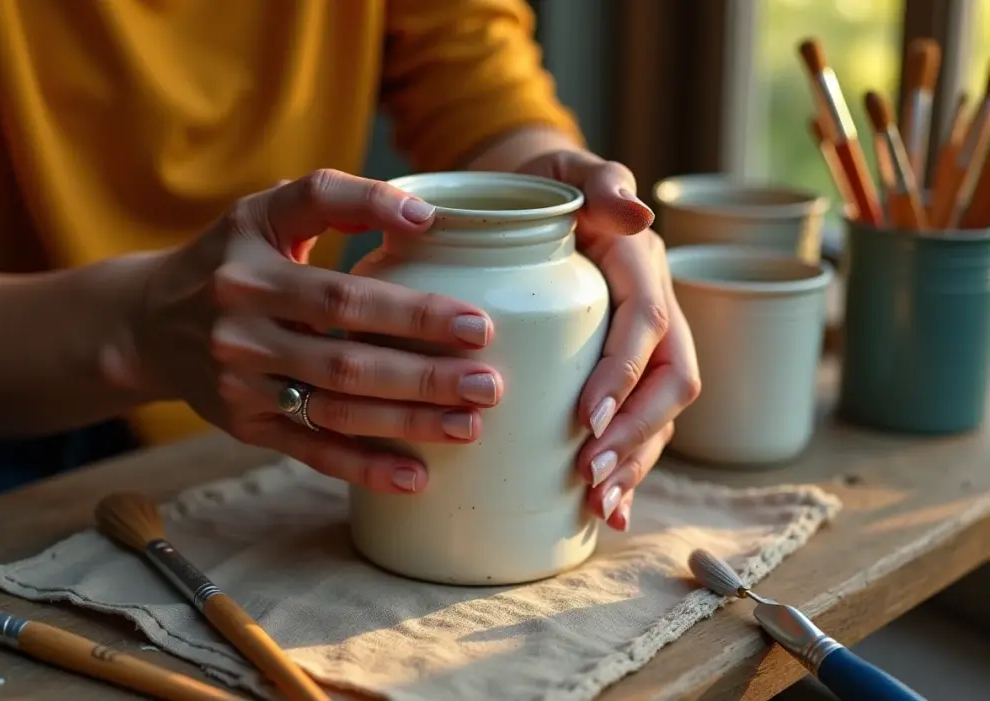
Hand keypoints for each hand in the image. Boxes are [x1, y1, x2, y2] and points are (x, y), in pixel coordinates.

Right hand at [120, 170, 502, 493]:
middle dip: (424, 376)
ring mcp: (242, 386)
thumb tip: (423, 213)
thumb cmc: (229, 256)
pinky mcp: (245, 426)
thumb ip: (337, 198)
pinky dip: (363, 468)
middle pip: (346, 360)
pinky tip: (414, 477)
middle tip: (488, 383)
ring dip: (407, 423)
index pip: (342, 294)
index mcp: (252, 270)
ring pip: (335, 411)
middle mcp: (243, 331)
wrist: (147, 323)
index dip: (411, 310)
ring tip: (471, 426)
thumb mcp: (266, 210)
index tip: (478, 322)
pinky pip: (309, 451)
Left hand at [518, 151, 701, 530]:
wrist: (537, 199)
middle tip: (592, 474)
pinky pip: (643, 421)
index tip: (585, 420)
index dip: (622, 374)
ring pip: (662, 411)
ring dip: (638, 460)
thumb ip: (600, 181)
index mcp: (641, 263)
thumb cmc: (542, 186)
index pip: (646, 323)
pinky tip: (605, 508)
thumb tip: (637, 213)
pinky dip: (631, 465)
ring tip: (601, 504)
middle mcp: (655, 306)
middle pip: (670, 379)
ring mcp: (648, 343)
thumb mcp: (564, 170)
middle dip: (636, 432)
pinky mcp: (629, 368)